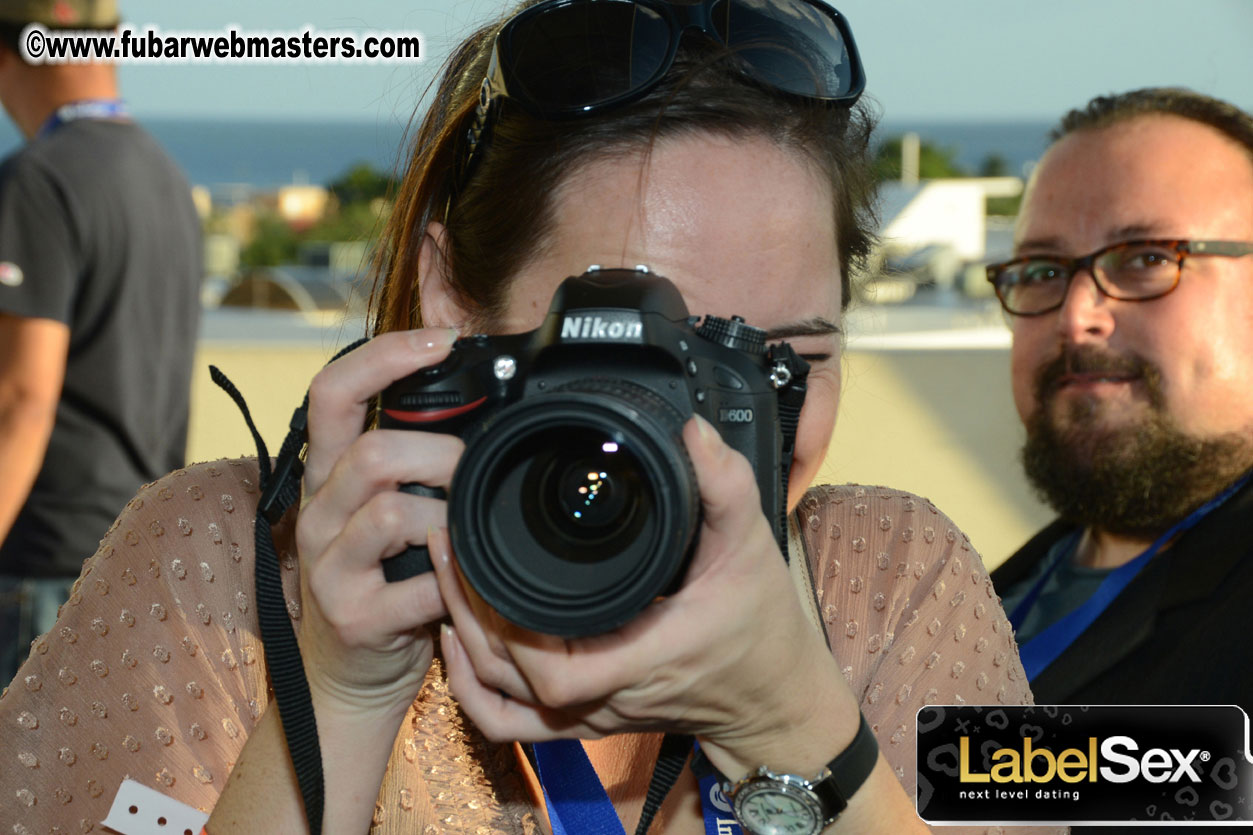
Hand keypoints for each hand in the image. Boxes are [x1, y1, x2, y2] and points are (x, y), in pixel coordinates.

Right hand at [295, 329, 462, 716]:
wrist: (350, 678)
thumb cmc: (385, 582)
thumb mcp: (386, 511)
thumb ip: (413, 463)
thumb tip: (483, 409)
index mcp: (328, 473)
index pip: (333, 389)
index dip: (386, 354)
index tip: (443, 339)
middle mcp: (318, 511)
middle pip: (374, 453)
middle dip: (442, 457)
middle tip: (477, 475)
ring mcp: (329, 565)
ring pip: (392, 512)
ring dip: (449, 517)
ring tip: (468, 532)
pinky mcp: (353, 616)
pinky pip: (419, 583)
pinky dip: (457, 580)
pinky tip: (466, 584)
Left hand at [433, 414, 860, 775]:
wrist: (774, 699)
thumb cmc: (762, 628)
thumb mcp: (752, 547)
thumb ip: (726, 486)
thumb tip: (694, 432)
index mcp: (644, 658)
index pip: (552, 668)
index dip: (502, 624)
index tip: (478, 557)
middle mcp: (609, 696)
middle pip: (506, 676)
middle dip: (465, 611)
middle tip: (447, 543)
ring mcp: (592, 713)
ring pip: (500, 700)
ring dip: (463, 643)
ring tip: (445, 575)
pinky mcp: (586, 718)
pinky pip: (511, 721)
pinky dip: (474, 688)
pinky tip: (459, 643)